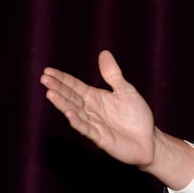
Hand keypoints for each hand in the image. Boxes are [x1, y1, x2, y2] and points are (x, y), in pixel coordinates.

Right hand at [41, 50, 193, 189]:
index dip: (62, 79)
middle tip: (44, 78)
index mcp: (95, 98)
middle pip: (71, 97)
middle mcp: (91, 110)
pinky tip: (69, 114)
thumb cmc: (137, 116)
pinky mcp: (101, 138)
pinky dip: (78, 122)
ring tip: (50, 94)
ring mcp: (94, 124)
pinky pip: (87, 129)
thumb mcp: (126, 91)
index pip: (75, 86)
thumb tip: (104, 53)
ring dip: (63, 104)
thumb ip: (113, 75)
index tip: (48, 71)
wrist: (149, 140)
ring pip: (75, 112)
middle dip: (58, 88)